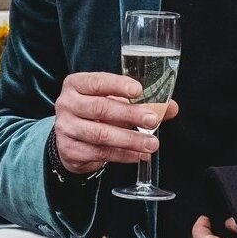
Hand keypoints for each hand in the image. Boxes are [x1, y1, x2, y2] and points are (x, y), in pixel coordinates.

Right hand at [52, 71, 178, 175]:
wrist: (71, 138)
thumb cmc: (95, 114)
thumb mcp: (114, 101)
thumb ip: (141, 102)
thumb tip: (171, 107)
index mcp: (76, 85)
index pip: (97, 82)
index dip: (118, 85)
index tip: (138, 90)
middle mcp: (67, 104)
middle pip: (100, 108)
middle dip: (130, 114)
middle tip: (152, 120)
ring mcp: (65, 128)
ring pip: (100, 134)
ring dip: (130, 140)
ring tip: (151, 144)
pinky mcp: (69, 150)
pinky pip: (100, 153)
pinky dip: (123, 155)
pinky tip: (138, 155)